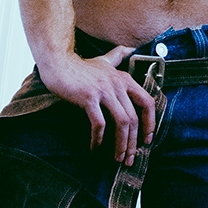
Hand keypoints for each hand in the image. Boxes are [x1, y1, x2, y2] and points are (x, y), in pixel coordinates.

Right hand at [36, 47, 155, 164]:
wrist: (56, 61)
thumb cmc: (80, 66)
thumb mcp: (104, 61)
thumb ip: (118, 56)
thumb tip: (130, 49)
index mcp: (125, 79)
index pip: (148, 103)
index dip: (150, 123)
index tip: (147, 140)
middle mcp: (118, 85)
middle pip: (134, 119)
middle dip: (133, 143)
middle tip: (129, 158)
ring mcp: (104, 91)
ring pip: (122, 123)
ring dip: (121, 144)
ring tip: (117, 158)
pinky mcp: (88, 98)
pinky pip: (99, 124)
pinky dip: (98, 140)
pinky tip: (95, 149)